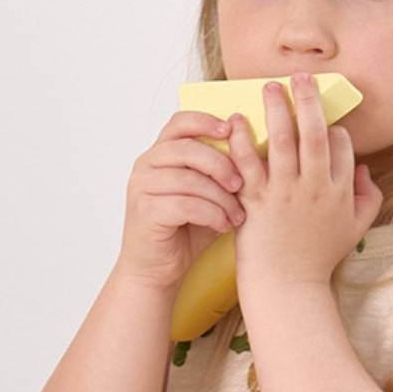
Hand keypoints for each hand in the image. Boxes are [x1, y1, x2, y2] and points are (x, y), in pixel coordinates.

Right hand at [112, 110, 245, 288]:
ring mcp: (142, 188)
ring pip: (190, 179)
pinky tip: (223, 225)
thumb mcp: (205, 193)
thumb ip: (217, 170)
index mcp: (159, 155)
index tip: (231, 130)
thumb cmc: (183, 231)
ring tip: (236, 214)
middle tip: (241, 185)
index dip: (206, 121)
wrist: (156, 270)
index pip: (179, 122)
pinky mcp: (146, 212)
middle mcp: (145, 166)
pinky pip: (187, 204)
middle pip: (188, 148)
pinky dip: (212, 214)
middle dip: (221, 165)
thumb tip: (250, 145)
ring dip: (221, 198)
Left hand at [229, 74, 383, 304]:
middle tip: (300, 75)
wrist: (286, 288)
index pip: (340, 145)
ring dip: (276, 110)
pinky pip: (248, 165)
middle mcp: (314, 187)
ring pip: (283, 142)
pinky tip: (235, 122)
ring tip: (268, 87)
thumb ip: (368, 198)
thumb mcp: (354, 230)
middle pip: (315, 133)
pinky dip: (242, 141)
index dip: (332, 128)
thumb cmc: (317, 260)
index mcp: (338, 190)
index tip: (322, 118)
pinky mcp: (255, 203)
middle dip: (309, 100)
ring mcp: (284, 194)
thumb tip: (366, 170)